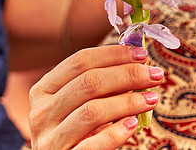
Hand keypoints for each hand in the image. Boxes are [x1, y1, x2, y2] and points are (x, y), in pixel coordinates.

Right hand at [28, 45, 163, 148]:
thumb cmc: (78, 130)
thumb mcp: (83, 103)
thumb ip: (103, 84)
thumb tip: (138, 62)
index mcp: (44, 90)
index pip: (80, 61)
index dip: (114, 54)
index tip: (141, 54)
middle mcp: (41, 113)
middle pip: (89, 82)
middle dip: (128, 74)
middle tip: (154, 75)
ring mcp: (50, 139)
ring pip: (93, 111)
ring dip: (128, 101)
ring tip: (151, 99)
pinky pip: (93, 144)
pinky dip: (117, 132)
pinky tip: (134, 124)